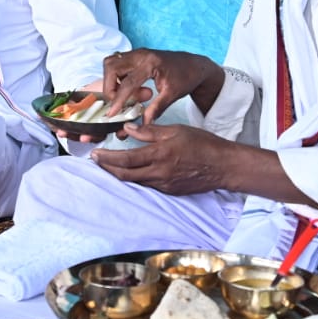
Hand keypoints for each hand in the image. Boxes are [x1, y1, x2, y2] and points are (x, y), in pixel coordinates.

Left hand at [90, 122, 229, 194]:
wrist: (223, 165)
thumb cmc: (202, 144)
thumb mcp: (175, 130)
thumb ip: (149, 131)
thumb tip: (128, 127)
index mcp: (158, 155)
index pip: (125, 160)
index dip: (107, 159)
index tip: (94, 154)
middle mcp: (158, 173)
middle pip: (125, 176)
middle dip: (107, 169)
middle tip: (96, 161)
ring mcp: (164, 185)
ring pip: (135, 182)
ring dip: (119, 175)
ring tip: (108, 166)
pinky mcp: (170, 191)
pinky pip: (147, 186)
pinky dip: (135, 179)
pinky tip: (130, 173)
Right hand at [102, 48, 222, 123]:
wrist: (194, 65)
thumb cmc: (186, 77)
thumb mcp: (172, 95)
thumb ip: (156, 109)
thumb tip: (143, 124)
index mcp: (151, 63)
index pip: (127, 82)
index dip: (118, 100)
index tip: (113, 113)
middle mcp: (141, 54)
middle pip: (111, 67)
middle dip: (109, 86)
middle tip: (117, 102)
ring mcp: (137, 53)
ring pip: (111, 62)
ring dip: (111, 80)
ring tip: (124, 94)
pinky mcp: (136, 55)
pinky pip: (117, 63)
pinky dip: (117, 76)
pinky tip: (129, 87)